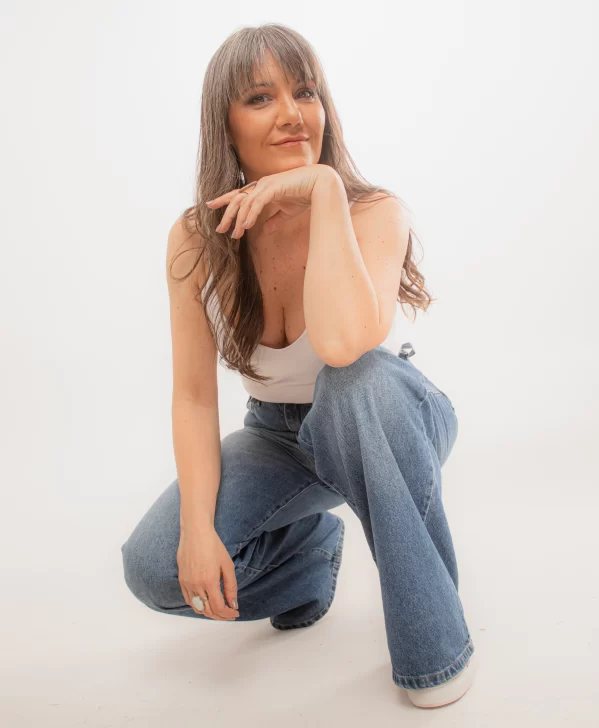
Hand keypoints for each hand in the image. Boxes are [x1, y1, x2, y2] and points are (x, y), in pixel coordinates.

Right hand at [177, 527, 239, 620]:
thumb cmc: (213, 545)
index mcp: (209, 581)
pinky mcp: (181, 580)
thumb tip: (233, 604)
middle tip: (229, 615)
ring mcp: (187, 583)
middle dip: (220, 616)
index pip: (218, 607)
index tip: (235, 614)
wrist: (195, 533)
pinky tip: (206, 604)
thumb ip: (231, 586)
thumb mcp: (227, 565)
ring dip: (209, 613)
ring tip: (219, 611)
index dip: (228, 614)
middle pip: (208, 611)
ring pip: (197, 607)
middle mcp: (196, 585)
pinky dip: (198, 606)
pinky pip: (188, 600)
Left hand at [206, 163, 335, 237]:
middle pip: (237, 199)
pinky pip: (257, 203)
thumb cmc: (306, 195)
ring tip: (235, 234)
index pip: (239, 194)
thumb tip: (266, 231)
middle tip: (219, 229)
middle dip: (227, 214)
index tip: (210, 205)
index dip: (224, 200)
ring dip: (239, 219)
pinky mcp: (273, 187)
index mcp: (262, 188)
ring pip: (245, 202)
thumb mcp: (287, 212)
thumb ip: (275, 220)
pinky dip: (251, 215)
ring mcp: (266, 184)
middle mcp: (261, 184)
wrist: (321, 185)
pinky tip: (247, 226)